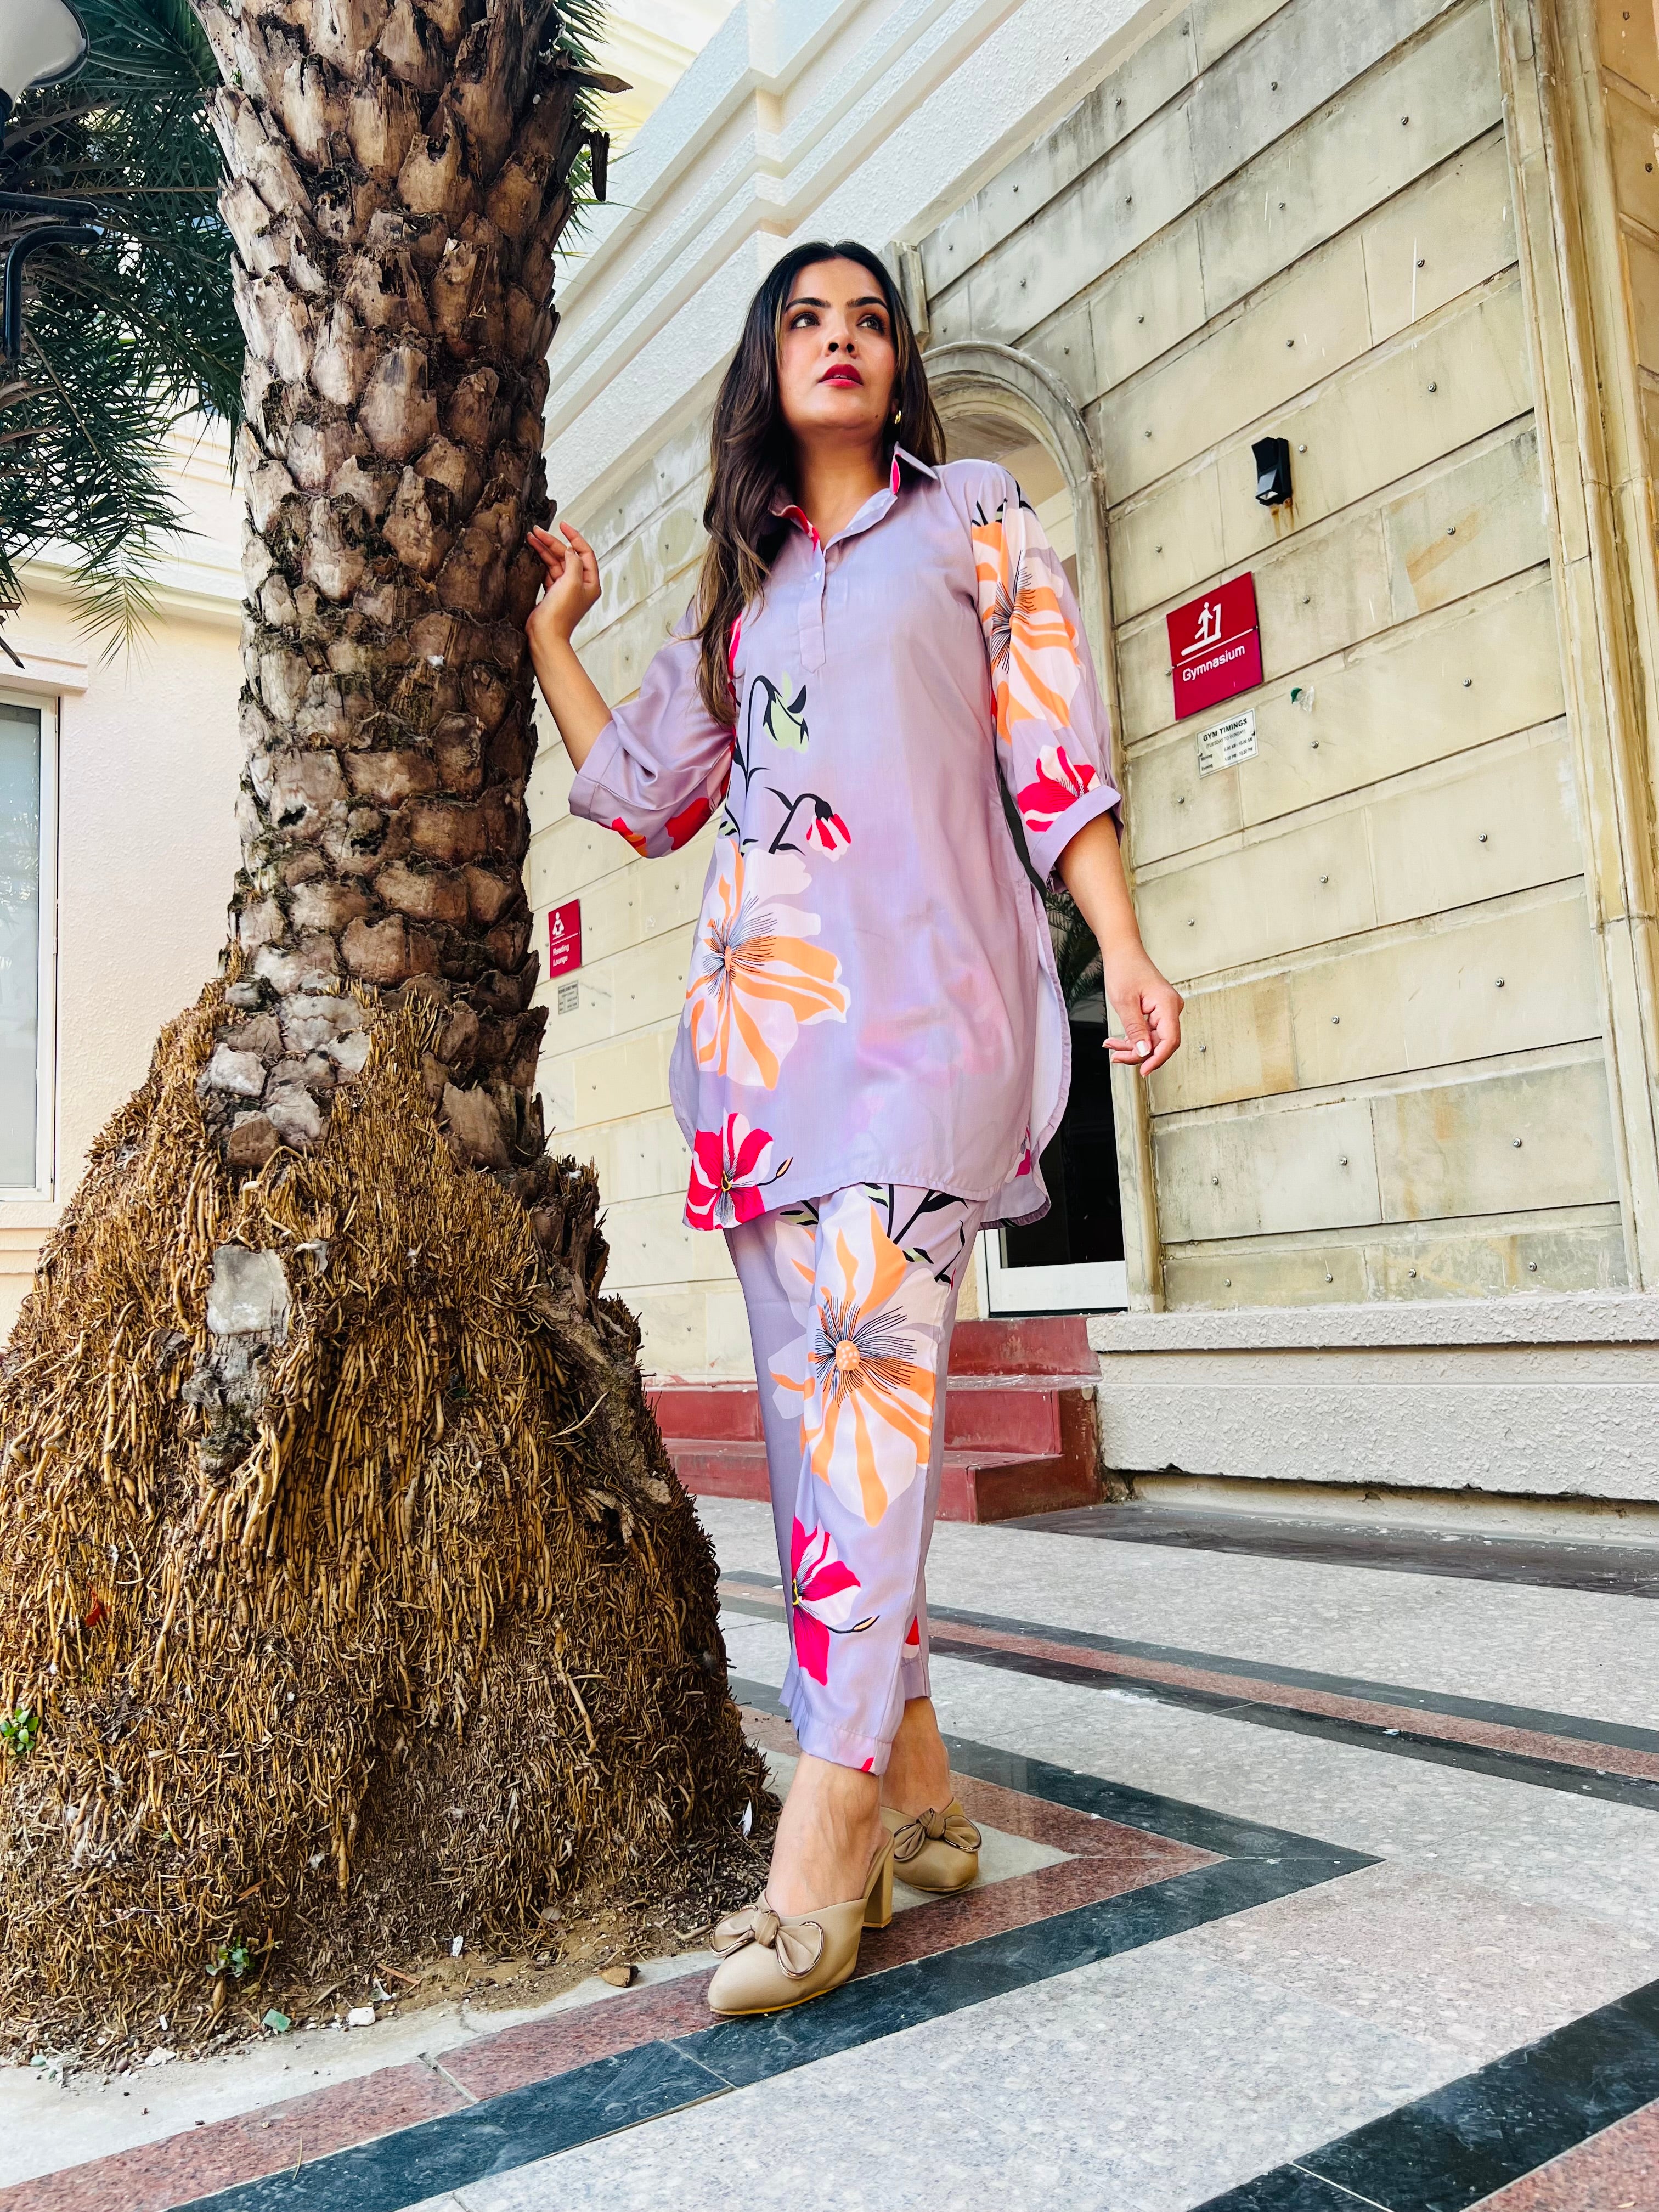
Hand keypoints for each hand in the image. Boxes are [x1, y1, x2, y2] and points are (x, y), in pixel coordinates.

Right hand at [526, 521, 600, 647]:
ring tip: (531, 537)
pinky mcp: (553, 593)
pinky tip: (533, 551)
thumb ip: (574, 562)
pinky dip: (541, 561)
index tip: (563, 526)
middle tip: (538, 531)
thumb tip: (570, 550)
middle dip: (553, 542)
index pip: (585, 553)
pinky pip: (548, 571)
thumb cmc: (561, 614)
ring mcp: (566, 589)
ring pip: (556, 562)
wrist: (545, 635)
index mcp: (590, 583)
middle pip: (568, 556)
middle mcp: (580, 585)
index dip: (574, 537)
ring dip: (544, 549)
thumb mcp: (572, 582)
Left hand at [1103, 949, 1182, 1076]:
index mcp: (1168, 1005)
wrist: (1123, 952)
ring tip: (1112, 1046)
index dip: (1157, 1059)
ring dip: (1131, 1047)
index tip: (1143, 1070)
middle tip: (1116, 1056)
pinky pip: (1147, 1032)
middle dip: (1137, 1054)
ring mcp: (1164, 1011)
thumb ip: (1135, 1030)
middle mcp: (1171, 1009)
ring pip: (1151, 1040)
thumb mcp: (1125, 1003)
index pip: (1170, 1041)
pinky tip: (1117, 1041)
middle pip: (1160, 1043)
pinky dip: (1132, 1038)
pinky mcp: (1156, 1012)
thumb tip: (1144, 1053)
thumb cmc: (1124, 969)